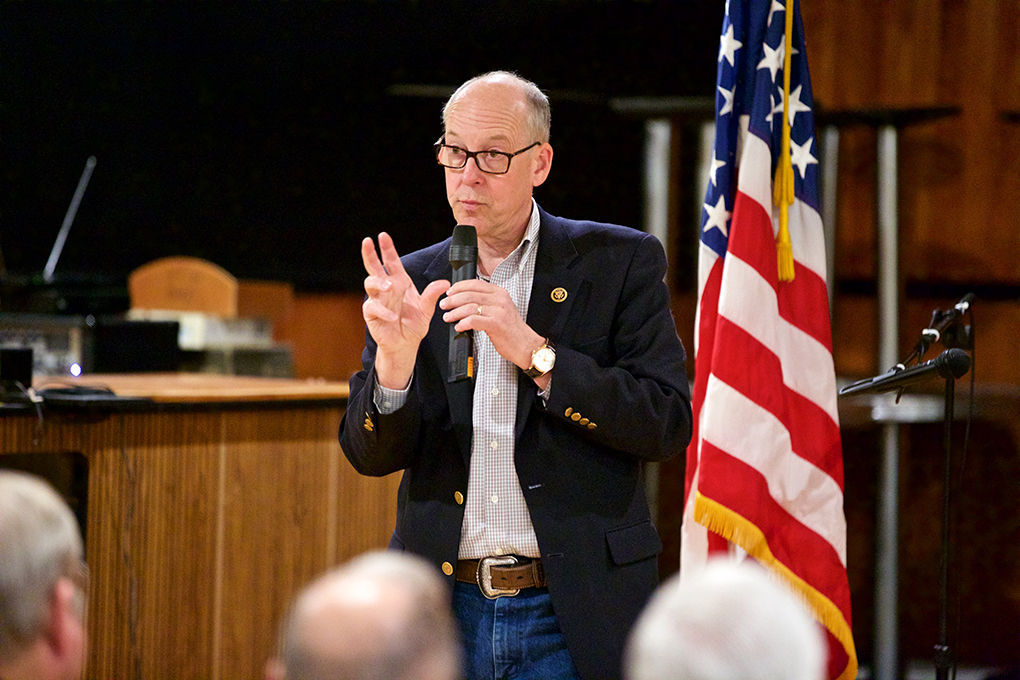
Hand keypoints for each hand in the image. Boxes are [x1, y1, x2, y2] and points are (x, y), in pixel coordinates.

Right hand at [361, 232, 449, 387]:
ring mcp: (378, 299)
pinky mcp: (372, 313)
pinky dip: (383, 310)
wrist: (406, 344)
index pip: (392, 262)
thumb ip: (432, 295)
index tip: (383, 236)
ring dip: (378, 282)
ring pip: (370, 283)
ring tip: (389, 286)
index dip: (387, 249)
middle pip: (374, 267)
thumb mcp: (426, 309)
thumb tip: (445, 282)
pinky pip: (373, 307)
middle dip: (370, 254)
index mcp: (400, 282)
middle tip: (367, 241)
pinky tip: (392, 316)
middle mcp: (387, 288)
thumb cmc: (414, 324)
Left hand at [439, 279, 544, 375]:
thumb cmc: (512, 330)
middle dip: (453, 300)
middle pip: (470, 294)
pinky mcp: (496, 324)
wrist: (526, 345)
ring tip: (448, 317)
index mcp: (500, 293)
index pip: (475, 284)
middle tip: (444, 305)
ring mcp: (498, 311)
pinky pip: (474, 320)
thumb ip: (487, 302)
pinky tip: (459, 326)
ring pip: (470, 307)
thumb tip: (466, 299)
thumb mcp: (501, 310)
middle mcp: (499, 300)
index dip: (459, 287)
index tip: (450, 292)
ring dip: (455, 312)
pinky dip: (463, 323)